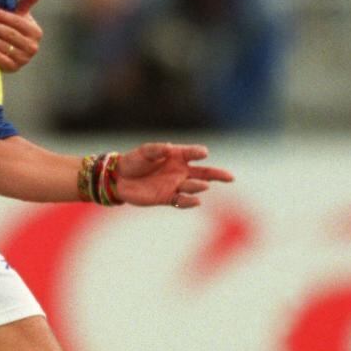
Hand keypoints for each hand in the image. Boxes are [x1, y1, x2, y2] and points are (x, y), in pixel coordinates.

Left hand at [0, 0, 43, 71]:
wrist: (10, 50)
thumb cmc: (14, 28)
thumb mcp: (20, 14)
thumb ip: (28, 0)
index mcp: (35, 31)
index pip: (18, 22)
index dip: (4, 17)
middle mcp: (33, 46)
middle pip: (11, 35)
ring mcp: (24, 59)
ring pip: (6, 47)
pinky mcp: (15, 68)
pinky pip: (4, 61)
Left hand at [113, 142, 233, 208]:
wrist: (119, 178)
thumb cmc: (134, 161)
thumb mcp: (144, 151)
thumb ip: (157, 149)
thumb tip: (169, 148)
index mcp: (177, 156)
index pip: (192, 153)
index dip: (198, 153)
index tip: (203, 153)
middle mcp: (180, 171)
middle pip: (203, 173)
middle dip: (217, 175)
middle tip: (230, 177)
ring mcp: (175, 185)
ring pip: (193, 187)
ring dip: (199, 186)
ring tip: (204, 185)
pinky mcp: (167, 198)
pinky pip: (181, 201)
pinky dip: (189, 201)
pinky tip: (197, 200)